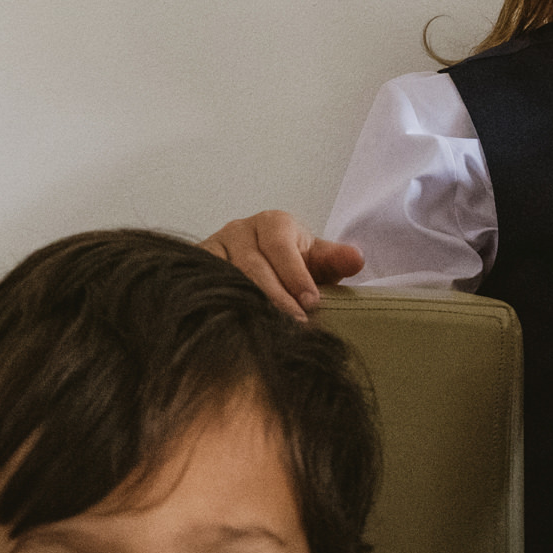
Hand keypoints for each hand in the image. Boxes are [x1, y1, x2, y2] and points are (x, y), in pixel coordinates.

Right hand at [199, 210, 363, 319]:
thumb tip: (357, 259)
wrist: (261, 268)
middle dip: (276, 297)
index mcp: (273, 223)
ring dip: (248, 304)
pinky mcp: (196, 266)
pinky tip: (233, 326)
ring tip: (267, 330)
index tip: (312, 303)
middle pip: (253, 265)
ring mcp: (214, 248)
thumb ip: (336, 260)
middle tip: (295, 325)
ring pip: (227, 277)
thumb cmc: (293, 265)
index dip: (295, 275)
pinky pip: (204, 285)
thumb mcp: (317, 261)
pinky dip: (219, 305)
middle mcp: (239, 230)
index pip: (280, 245)